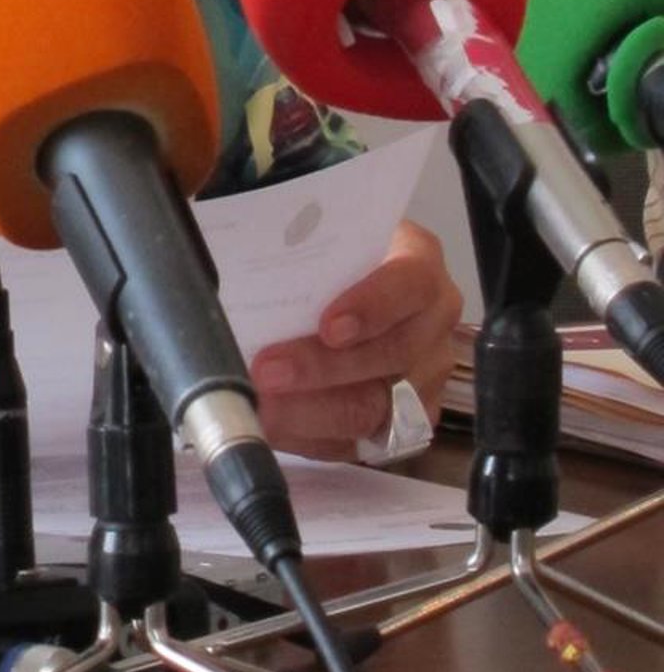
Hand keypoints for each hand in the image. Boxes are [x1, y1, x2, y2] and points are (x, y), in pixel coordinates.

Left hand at [248, 219, 460, 461]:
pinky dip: (314, 437)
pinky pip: (363, 441)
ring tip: (261, 407)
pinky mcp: (409, 422)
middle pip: (391, 354)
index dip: (372, 306)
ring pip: (377, 405)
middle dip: (322, 368)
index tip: (327, 325)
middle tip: (265, 370)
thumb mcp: (324, 230)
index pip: (410, 284)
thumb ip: (298, 235)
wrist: (352, 282)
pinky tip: (275, 427)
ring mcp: (427, 376)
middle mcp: (434, 322)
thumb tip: (238, 231)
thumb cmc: (330, 251)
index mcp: (420, 262)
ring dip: (312, 411)